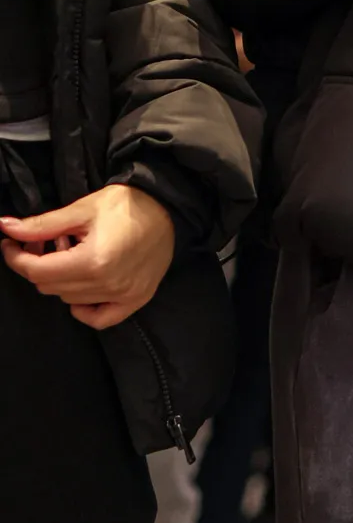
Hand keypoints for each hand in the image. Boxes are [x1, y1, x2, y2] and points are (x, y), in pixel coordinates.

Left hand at [0, 184, 176, 328]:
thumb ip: (42, 225)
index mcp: (92, 261)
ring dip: (62, 279)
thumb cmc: (125, 204)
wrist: (167, 208)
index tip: (10, 243)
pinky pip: (98, 318)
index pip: (37, 271)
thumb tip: (6, 227)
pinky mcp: (135, 300)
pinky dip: (84, 308)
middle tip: (48, 242)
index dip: (16, 257)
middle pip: (50, 287)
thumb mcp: (81, 210)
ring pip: (69, 300)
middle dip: (39, 264)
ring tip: (73, 253)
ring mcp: (123, 296)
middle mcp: (107, 284)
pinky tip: (83, 286)